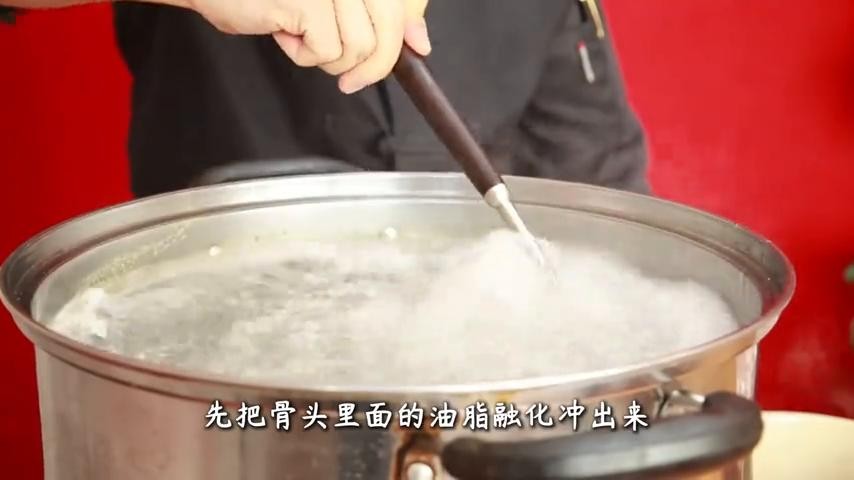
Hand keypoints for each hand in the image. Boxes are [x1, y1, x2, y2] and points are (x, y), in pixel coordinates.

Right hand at [186, 0, 431, 93]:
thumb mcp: (331, 3)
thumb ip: (378, 17)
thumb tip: (419, 42)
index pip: (403, 6)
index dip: (404, 34)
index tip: (407, 49)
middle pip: (388, 29)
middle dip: (374, 65)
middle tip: (351, 81)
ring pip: (360, 47)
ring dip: (330, 58)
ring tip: (301, 36)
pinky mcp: (311, 1)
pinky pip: (327, 52)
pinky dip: (304, 56)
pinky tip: (284, 33)